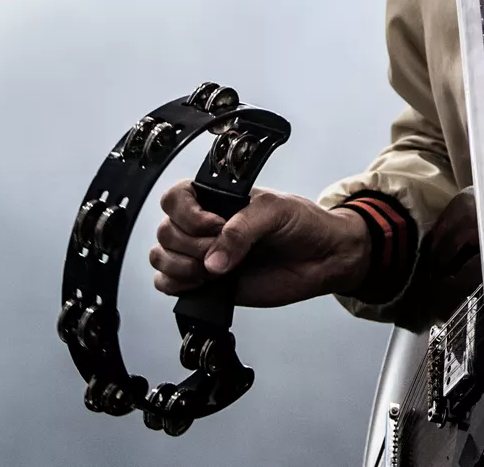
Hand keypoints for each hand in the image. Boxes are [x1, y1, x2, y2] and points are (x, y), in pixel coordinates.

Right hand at [148, 181, 369, 306]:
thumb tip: (212, 261)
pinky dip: (178, 285)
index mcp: (215, 199)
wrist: (323, 258)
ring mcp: (203, 255)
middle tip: (222, 252)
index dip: (187, 213)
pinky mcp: (206, 283)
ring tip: (215, 272)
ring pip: (161, 257)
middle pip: (165, 231)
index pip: (174, 197)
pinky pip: (168, 284)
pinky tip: (206, 283)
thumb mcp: (275, 211)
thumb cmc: (303, 224)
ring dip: (181, 266)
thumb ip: (242, 229)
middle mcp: (203, 225)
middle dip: (191, 245)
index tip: (216, 225)